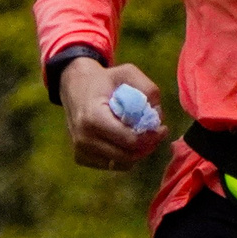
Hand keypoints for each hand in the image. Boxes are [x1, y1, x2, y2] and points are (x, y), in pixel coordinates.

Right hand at [59, 56, 166, 172]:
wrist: (74, 86)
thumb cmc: (103, 80)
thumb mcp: (128, 73)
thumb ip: (148, 90)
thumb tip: (158, 116)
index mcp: (94, 118)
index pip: (129, 140)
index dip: (151, 137)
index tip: (162, 128)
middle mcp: (84, 139)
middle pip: (127, 156)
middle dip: (147, 146)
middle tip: (157, 133)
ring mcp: (80, 151)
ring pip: (121, 164)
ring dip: (137, 152)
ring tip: (142, 136)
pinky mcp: (80, 158)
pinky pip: (111, 164)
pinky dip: (124, 156)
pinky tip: (126, 140)